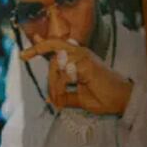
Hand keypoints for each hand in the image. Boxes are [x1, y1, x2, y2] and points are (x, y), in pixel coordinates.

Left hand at [20, 38, 134, 115]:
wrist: (122, 101)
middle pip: (54, 51)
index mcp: (80, 58)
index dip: (41, 45)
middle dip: (43, 63)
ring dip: (54, 85)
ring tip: (60, 100)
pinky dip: (60, 88)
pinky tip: (63, 98)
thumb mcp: (79, 98)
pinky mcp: (86, 65)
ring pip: (56, 65)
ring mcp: (84, 57)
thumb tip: (50, 99)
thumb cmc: (104, 97)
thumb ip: (65, 94)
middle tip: (35, 72)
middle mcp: (81, 53)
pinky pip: (64, 74)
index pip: (57, 46)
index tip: (24, 54)